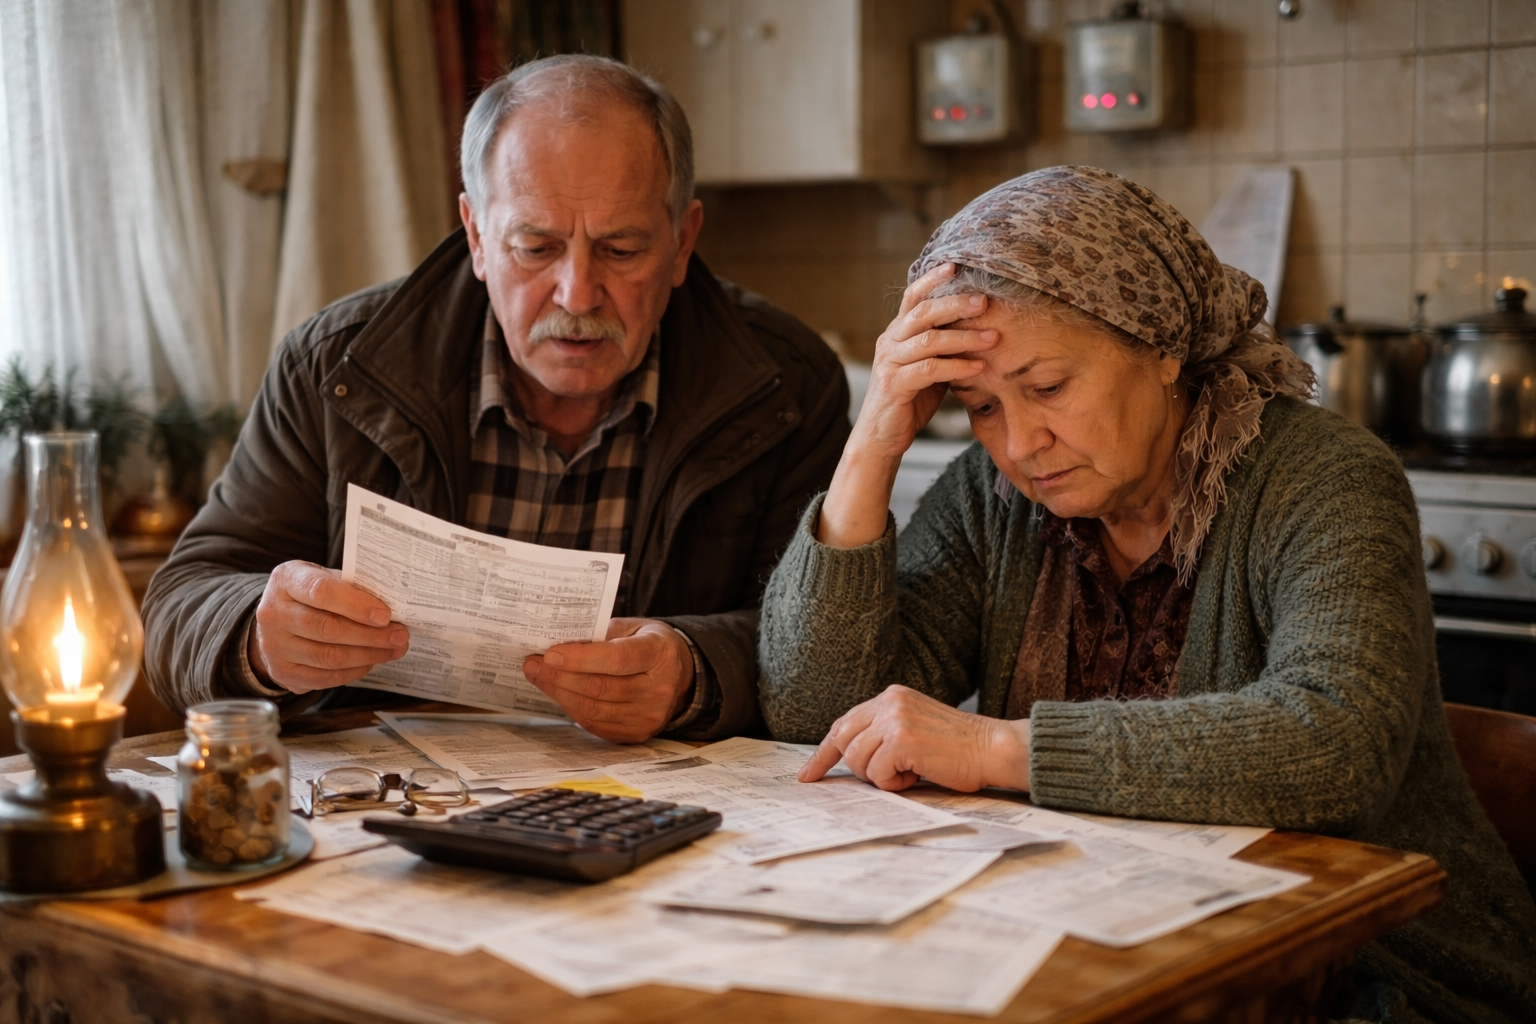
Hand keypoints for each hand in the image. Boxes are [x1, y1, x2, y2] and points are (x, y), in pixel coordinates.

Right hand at [249, 561, 409, 693]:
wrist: (277, 618)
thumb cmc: (311, 594)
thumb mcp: (326, 576)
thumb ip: (352, 586)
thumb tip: (392, 604)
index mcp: (286, 580)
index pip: (321, 592)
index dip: (356, 605)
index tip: (386, 615)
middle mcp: (273, 613)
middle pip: (327, 629)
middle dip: (370, 635)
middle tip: (400, 636)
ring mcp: (273, 645)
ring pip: (327, 657)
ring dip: (367, 655)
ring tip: (393, 649)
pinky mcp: (281, 671)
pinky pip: (323, 677)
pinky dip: (352, 671)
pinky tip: (370, 661)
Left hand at [522, 618, 694, 743]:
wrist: (681, 674)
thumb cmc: (650, 644)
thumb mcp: (633, 627)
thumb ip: (601, 634)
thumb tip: (558, 643)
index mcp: (659, 654)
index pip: (617, 659)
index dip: (580, 659)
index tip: (550, 654)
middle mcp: (659, 689)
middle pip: (600, 687)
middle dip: (559, 676)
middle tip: (533, 664)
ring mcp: (650, 716)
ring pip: (593, 710)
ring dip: (560, 694)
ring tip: (539, 677)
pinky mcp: (638, 734)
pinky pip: (596, 725)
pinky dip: (573, 709)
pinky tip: (560, 694)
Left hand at [797, 684, 1030, 792]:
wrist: (993, 748)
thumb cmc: (959, 749)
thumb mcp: (915, 729)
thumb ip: (884, 733)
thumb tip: (850, 759)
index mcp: (892, 696)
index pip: (845, 722)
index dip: (824, 751)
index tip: (809, 773)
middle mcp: (890, 702)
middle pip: (842, 738)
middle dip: (843, 766)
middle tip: (852, 782)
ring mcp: (895, 719)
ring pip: (858, 759)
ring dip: (879, 776)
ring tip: (908, 773)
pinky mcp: (902, 740)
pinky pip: (877, 773)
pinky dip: (894, 784)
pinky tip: (918, 775)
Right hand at [817, 263, 997, 547]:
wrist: (881, 438)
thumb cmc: (909, 401)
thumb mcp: (929, 367)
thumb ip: (944, 347)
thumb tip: (982, 327)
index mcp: (896, 333)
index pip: (913, 296)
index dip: (933, 279)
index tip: (958, 265)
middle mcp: (889, 342)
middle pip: (922, 312)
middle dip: (956, 304)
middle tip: (985, 302)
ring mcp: (889, 363)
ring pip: (928, 340)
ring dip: (964, 337)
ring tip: (993, 338)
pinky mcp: (894, 385)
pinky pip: (929, 370)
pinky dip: (957, 366)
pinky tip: (978, 367)